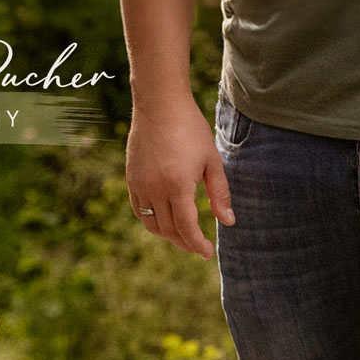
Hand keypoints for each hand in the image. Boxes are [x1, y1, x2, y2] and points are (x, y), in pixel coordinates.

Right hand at [125, 96, 234, 258]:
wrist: (159, 105)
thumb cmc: (190, 128)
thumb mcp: (211, 160)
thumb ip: (220, 193)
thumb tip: (228, 221)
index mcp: (178, 186)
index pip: (187, 228)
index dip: (197, 244)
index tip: (207, 253)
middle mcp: (156, 190)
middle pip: (170, 230)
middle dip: (185, 243)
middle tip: (198, 247)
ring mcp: (141, 187)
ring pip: (153, 225)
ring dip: (168, 236)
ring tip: (182, 237)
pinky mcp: (132, 181)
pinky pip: (140, 212)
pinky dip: (152, 222)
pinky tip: (164, 222)